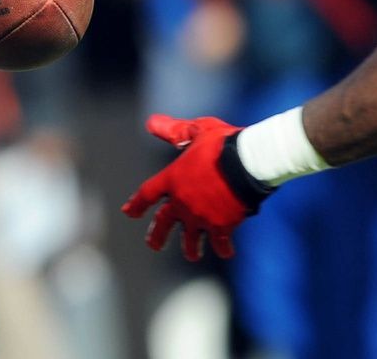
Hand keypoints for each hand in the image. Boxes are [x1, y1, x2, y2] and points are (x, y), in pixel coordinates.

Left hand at [121, 114, 273, 260]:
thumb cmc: (222, 143)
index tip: (129, 212)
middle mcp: (182, 201)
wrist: (247, 163)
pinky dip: (222, 248)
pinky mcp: (221, 226)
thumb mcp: (196, 131)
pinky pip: (220, 243)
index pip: (147, 194)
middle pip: (164, 222)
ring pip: (190, 239)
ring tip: (192, 254)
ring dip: (190, 248)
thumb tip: (150, 123)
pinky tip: (226, 252)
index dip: (137, 203)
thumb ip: (174, 131)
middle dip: (157, 235)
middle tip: (154, 245)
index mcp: (172, 179)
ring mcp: (201, 216)